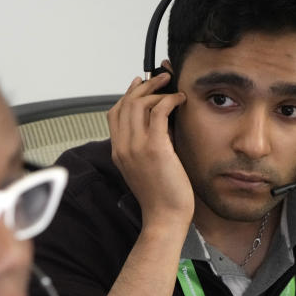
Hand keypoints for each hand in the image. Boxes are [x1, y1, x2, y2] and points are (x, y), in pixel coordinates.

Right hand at [107, 73, 191, 230]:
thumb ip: (146, 146)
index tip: (141, 84)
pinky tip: (180, 100)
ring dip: (157, 89)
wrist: (165, 217)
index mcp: (118, 152)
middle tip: (161, 78)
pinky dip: (169, 99)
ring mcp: (136, 147)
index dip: (128, 94)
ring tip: (172, 86)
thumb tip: (161, 123)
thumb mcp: (145, 168)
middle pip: (126, 103)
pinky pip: (158, 111)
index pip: (115, 113)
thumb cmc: (161, 197)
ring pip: (139, 103)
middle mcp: (123, 147)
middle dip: (144, 85)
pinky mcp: (154, 147)